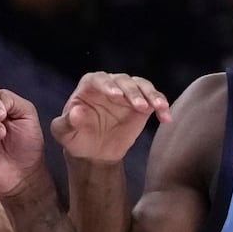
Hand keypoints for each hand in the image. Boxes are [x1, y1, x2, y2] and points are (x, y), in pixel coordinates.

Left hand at [51, 72, 171, 162]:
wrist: (95, 152)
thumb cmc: (77, 138)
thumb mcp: (65, 134)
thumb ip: (67, 123)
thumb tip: (76, 113)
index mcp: (89, 86)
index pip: (98, 79)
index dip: (107, 85)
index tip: (116, 95)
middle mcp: (110, 85)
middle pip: (123, 80)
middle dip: (132, 92)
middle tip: (139, 106)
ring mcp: (128, 93)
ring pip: (142, 86)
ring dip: (151, 95)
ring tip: (158, 107)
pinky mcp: (143, 104)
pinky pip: (155, 100)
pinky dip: (162, 106)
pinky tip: (166, 118)